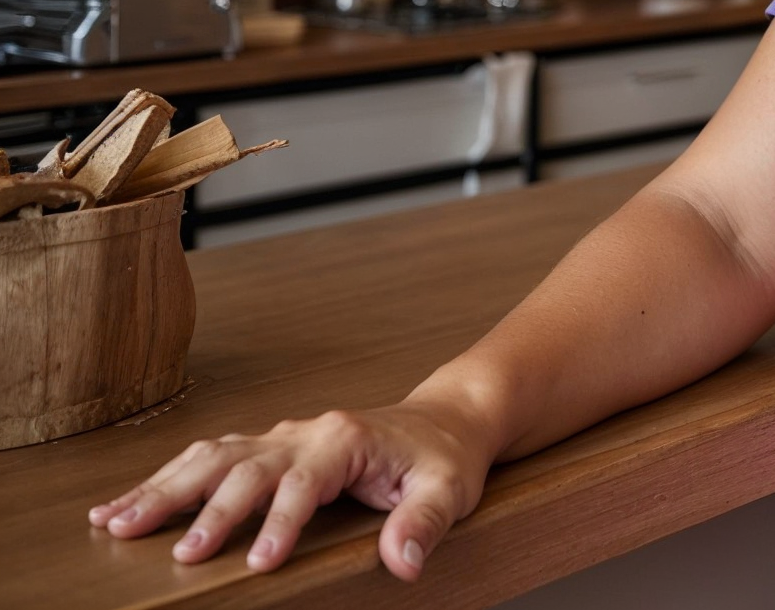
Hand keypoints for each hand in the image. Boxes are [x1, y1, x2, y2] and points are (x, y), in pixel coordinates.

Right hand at [87, 401, 495, 578]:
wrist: (442, 422)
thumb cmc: (443, 459)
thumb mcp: (449, 490)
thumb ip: (423, 523)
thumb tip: (403, 563)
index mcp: (347, 440)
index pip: (304, 482)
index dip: (281, 522)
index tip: (260, 563)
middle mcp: (305, 432)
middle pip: (245, 465)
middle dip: (208, 508)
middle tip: (180, 554)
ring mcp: (281, 437)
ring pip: (211, 456)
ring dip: (163, 488)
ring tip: (114, 524)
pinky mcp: (267, 447)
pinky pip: (207, 458)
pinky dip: (164, 480)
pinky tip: (122, 505)